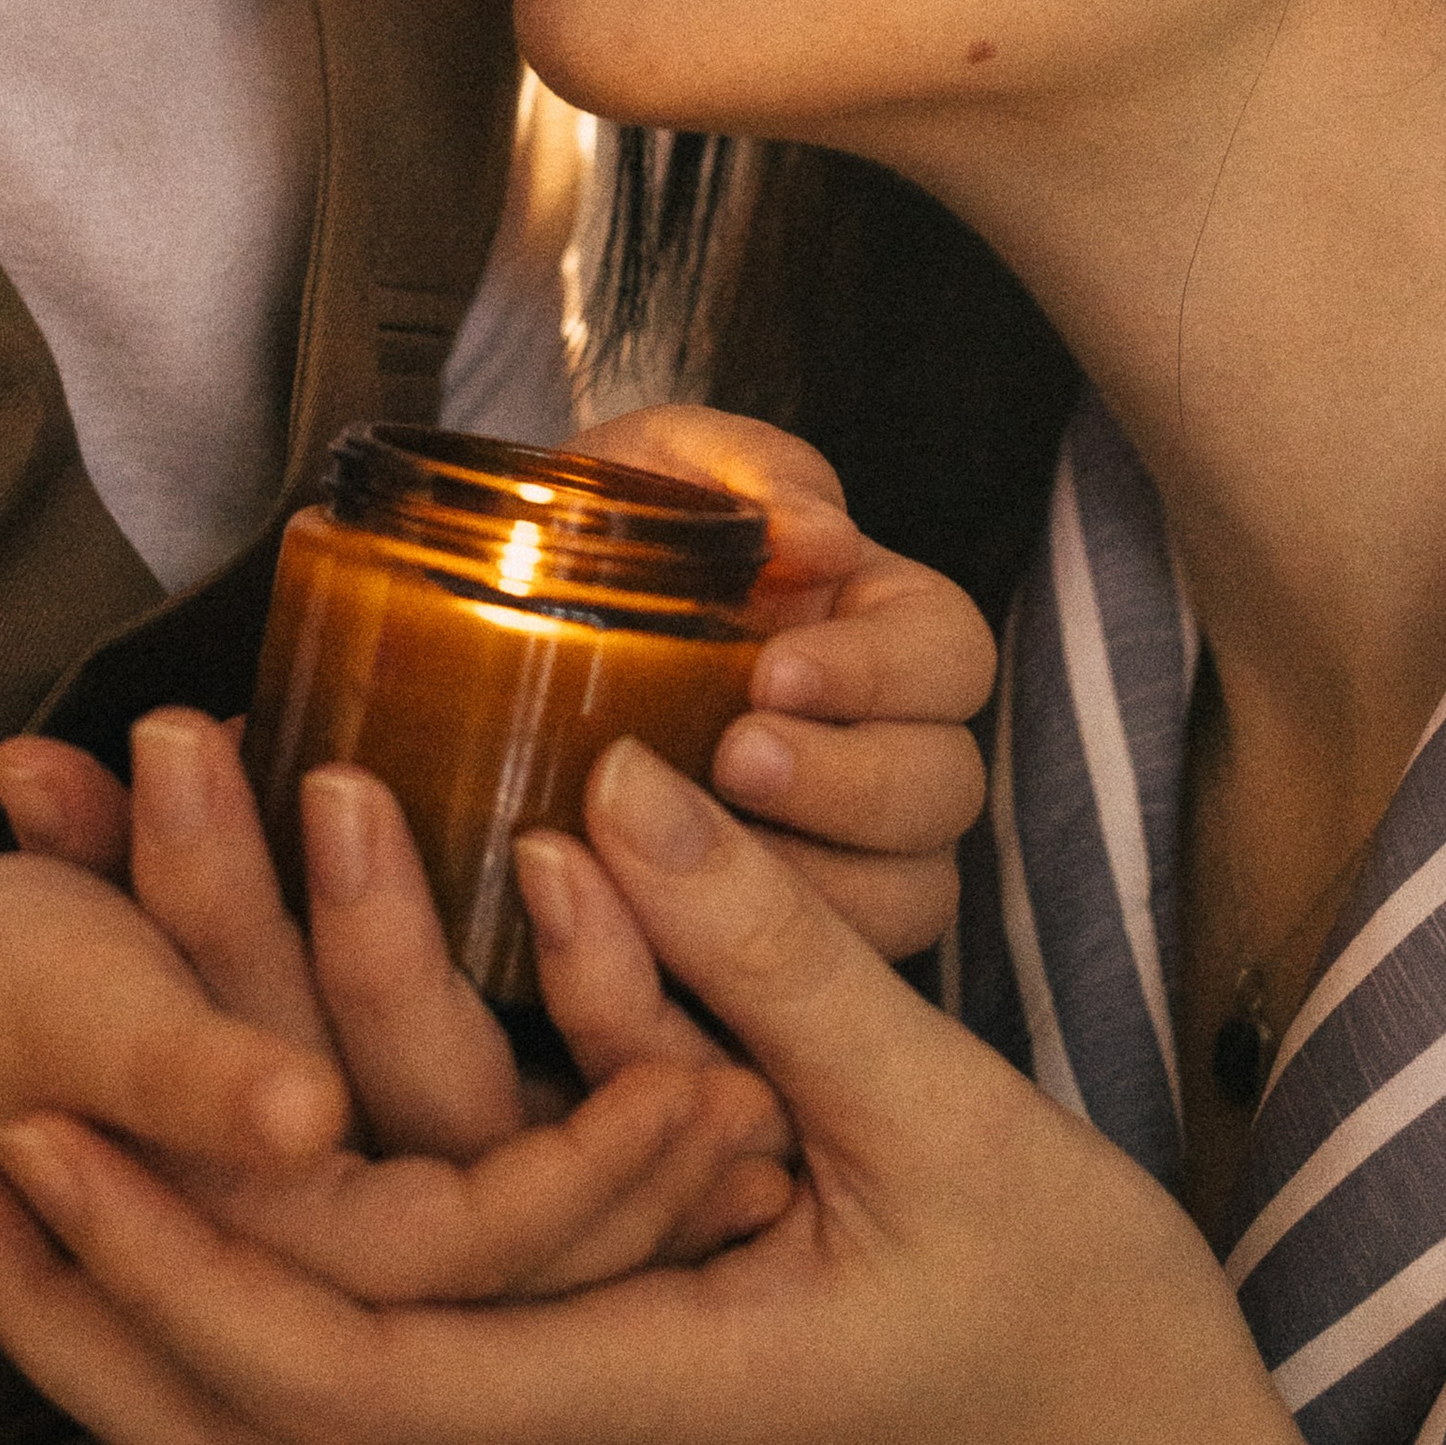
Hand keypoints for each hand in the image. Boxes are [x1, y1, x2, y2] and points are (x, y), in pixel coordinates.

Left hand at [0, 741, 1420, 1444]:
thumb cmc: (1063, 1325)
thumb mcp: (951, 1126)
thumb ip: (780, 963)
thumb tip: (614, 788)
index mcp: (623, 1388)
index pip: (331, 1360)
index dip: (171, 1244)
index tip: (40, 1110)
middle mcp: (536, 1432)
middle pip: (222, 1421)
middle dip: (48, 1280)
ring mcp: (522, 1426)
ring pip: (242, 1409)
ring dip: (82, 1279)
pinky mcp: (529, 1385)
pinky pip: (310, 1357)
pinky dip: (184, 1267)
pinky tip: (110, 1175)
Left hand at [579, 408, 994, 957]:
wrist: (494, 629)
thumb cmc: (603, 533)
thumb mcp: (661, 466)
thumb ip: (746, 468)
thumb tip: (824, 535)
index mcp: (885, 632)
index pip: (952, 657)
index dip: (883, 674)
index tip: (774, 672)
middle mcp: (888, 747)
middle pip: (944, 790)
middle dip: (848, 782)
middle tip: (732, 761)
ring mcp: (846, 855)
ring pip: (904, 898)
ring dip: (811, 884)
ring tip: (688, 851)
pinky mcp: (780, 939)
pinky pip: (814, 978)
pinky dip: (749, 963)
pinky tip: (657, 925)